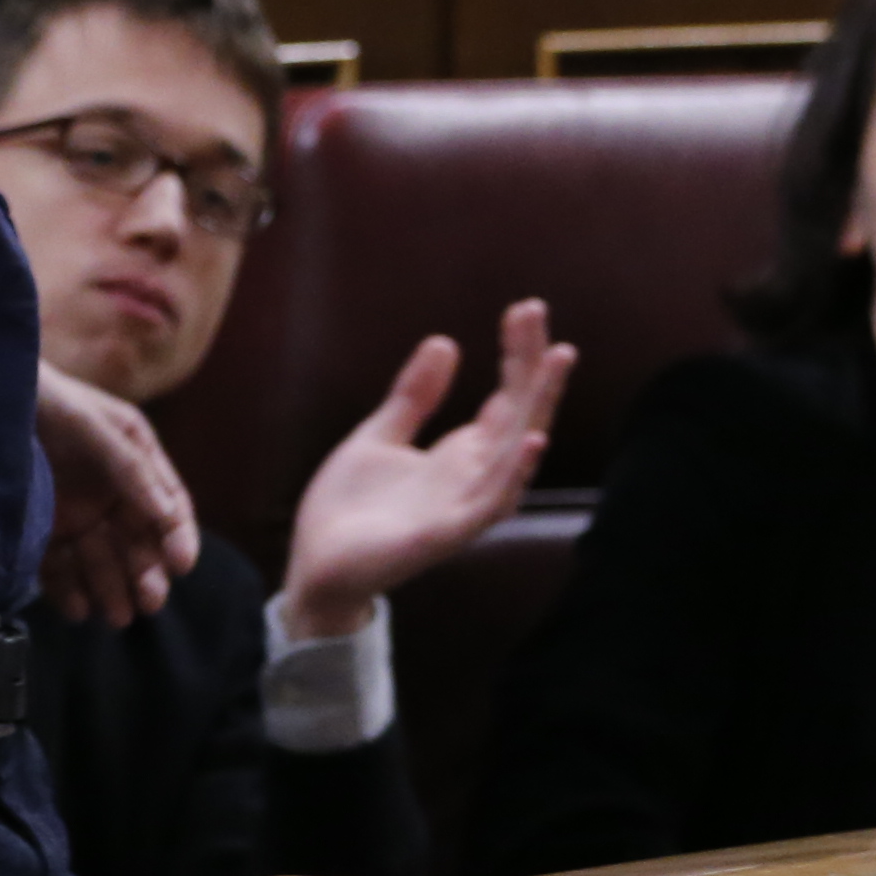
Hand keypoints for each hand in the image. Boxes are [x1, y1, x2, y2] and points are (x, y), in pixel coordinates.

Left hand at [34, 361, 197, 627]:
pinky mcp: (42, 533)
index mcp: (136, 462)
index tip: (181, 565)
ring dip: (112, 589)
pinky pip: (61, 568)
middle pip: (138, 543)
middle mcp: (111, 494)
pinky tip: (77, 608)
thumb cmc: (49, 400)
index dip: (178, 537)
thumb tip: (167, 515)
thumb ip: (130, 467)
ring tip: (115, 615)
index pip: (168, 507)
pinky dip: (69, 591)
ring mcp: (77, 515)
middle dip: (146, 574)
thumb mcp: (94, 426)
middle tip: (148, 601)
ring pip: (103, 562)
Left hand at [277, 299, 572, 638]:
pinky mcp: (446, 533)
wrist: (317, 566)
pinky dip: (515, 472)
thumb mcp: (380, 436)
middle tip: (539, 312)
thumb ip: (414, 396)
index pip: (506, 398)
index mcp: (461, 456)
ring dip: (540, 405)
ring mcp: (465, 505)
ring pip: (518, 451)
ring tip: (558, 359)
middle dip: (534, 364)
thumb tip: (446, 342)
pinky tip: (532, 440)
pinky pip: (491, 503)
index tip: (526, 309)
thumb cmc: (351, 509)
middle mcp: (474, 477)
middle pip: (519, 414)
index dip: (518, 355)